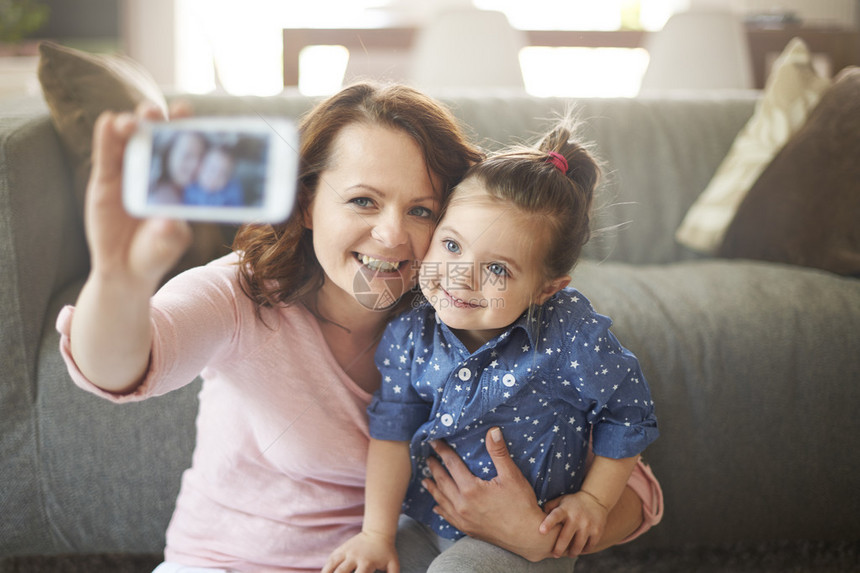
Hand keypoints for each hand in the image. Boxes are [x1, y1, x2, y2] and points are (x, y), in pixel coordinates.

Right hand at [86, 101, 192, 290]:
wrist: (126, 270)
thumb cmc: (157, 253)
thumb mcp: (168, 245)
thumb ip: (169, 234)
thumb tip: (165, 222)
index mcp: (176, 180)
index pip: (182, 147)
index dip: (185, 127)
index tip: (187, 113)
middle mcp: (153, 170)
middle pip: (154, 135)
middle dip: (156, 119)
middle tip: (157, 112)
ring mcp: (128, 172)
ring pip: (128, 140)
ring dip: (130, 124)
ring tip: (132, 122)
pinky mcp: (105, 181)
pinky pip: (105, 156)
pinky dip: (105, 138)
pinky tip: (107, 122)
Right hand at [322, 531, 398, 572]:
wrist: (377, 532)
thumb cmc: (386, 552)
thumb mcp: (393, 564)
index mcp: (367, 563)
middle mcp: (354, 557)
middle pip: (341, 572)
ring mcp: (346, 552)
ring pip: (332, 565)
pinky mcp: (341, 550)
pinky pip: (330, 560)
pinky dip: (325, 569)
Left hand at [421, 427, 555, 561]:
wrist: (526, 536)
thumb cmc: (521, 505)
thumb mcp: (512, 475)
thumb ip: (499, 452)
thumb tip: (493, 431)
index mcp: (471, 489)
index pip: (452, 464)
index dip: (442, 451)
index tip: (434, 442)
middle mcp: (462, 504)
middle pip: (443, 482)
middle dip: (434, 469)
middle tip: (427, 459)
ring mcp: (463, 519)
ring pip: (442, 500)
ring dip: (433, 489)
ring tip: (425, 481)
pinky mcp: (467, 529)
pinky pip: (448, 517)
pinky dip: (441, 509)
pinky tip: (437, 507)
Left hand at [540, 490, 608, 557]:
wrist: (595, 499)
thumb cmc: (572, 503)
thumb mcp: (561, 501)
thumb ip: (549, 507)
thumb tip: (535, 516)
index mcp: (565, 509)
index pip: (555, 516)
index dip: (548, 523)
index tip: (541, 531)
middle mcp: (576, 517)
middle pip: (565, 536)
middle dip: (559, 548)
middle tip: (555, 555)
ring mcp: (588, 525)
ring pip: (578, 544)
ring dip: (572, 552)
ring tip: (569, 554)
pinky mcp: (597, 531)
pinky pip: (589, 546)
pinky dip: (584, 550)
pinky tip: (580, 550)